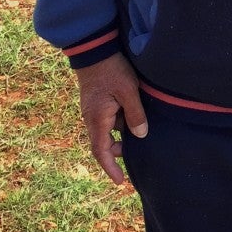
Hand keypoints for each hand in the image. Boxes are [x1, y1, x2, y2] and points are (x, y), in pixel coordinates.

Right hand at [73, 53, 147, 183]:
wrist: (95, 50)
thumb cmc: (112, 70)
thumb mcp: (128, 91)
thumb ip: (135, 114)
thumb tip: (140, 135)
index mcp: (97, 119)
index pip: (101, 152)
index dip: (110, 168)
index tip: (121, 181)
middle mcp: (91, 118)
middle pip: (103, 144)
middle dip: (118, 151)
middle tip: (136, 151)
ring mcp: (92, 110)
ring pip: (106, 131)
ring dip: (119, 136)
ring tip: (138, 131)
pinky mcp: (96, 103)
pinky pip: (107, 120)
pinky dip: (118, 124)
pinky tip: (131, 116)